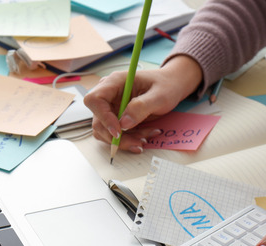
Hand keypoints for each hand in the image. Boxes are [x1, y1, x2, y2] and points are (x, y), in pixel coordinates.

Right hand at [84, 55, 202, 152]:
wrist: (171, 86)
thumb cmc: (166, 85)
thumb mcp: (159, 95)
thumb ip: (141, 107)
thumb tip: (124, 123)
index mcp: (115, 82)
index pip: (94, 100)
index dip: (103, 117)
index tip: (119, 131)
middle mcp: (109, 95)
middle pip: (98, 121)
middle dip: (117, 136)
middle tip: (138, 142)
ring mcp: (111, 107)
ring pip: (106, 132)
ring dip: (124, 140)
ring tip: (145, 138)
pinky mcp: (116, 118)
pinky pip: (115, 135)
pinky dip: (128, 140)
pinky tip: (143, 136)